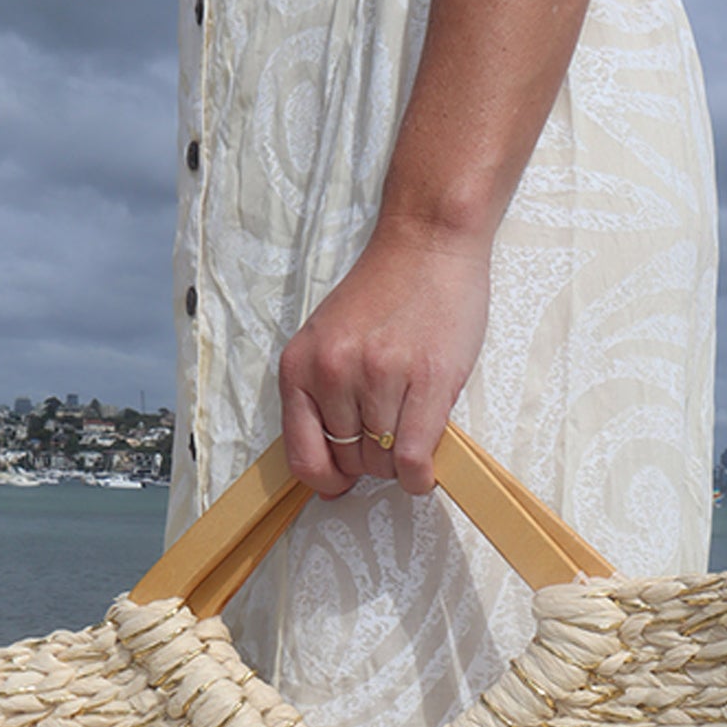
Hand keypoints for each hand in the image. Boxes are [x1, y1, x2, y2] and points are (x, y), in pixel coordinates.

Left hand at [278, 215, 491, 498]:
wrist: (427, 243)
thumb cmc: (383, 294)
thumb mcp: (329, 340)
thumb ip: (322, 398)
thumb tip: (332, 474)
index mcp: (300, 366)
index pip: (302, 458)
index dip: (326, 481)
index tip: (342, 483)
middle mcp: (333, 373)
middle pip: (349, 463)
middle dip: (370, 463)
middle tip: (389, 434)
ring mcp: (379, 376)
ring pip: (383, 464)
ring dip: (399, 464)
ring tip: (411, 431)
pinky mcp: (426, 381)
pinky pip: (413, 458)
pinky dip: (421, 475)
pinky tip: (426, 467)